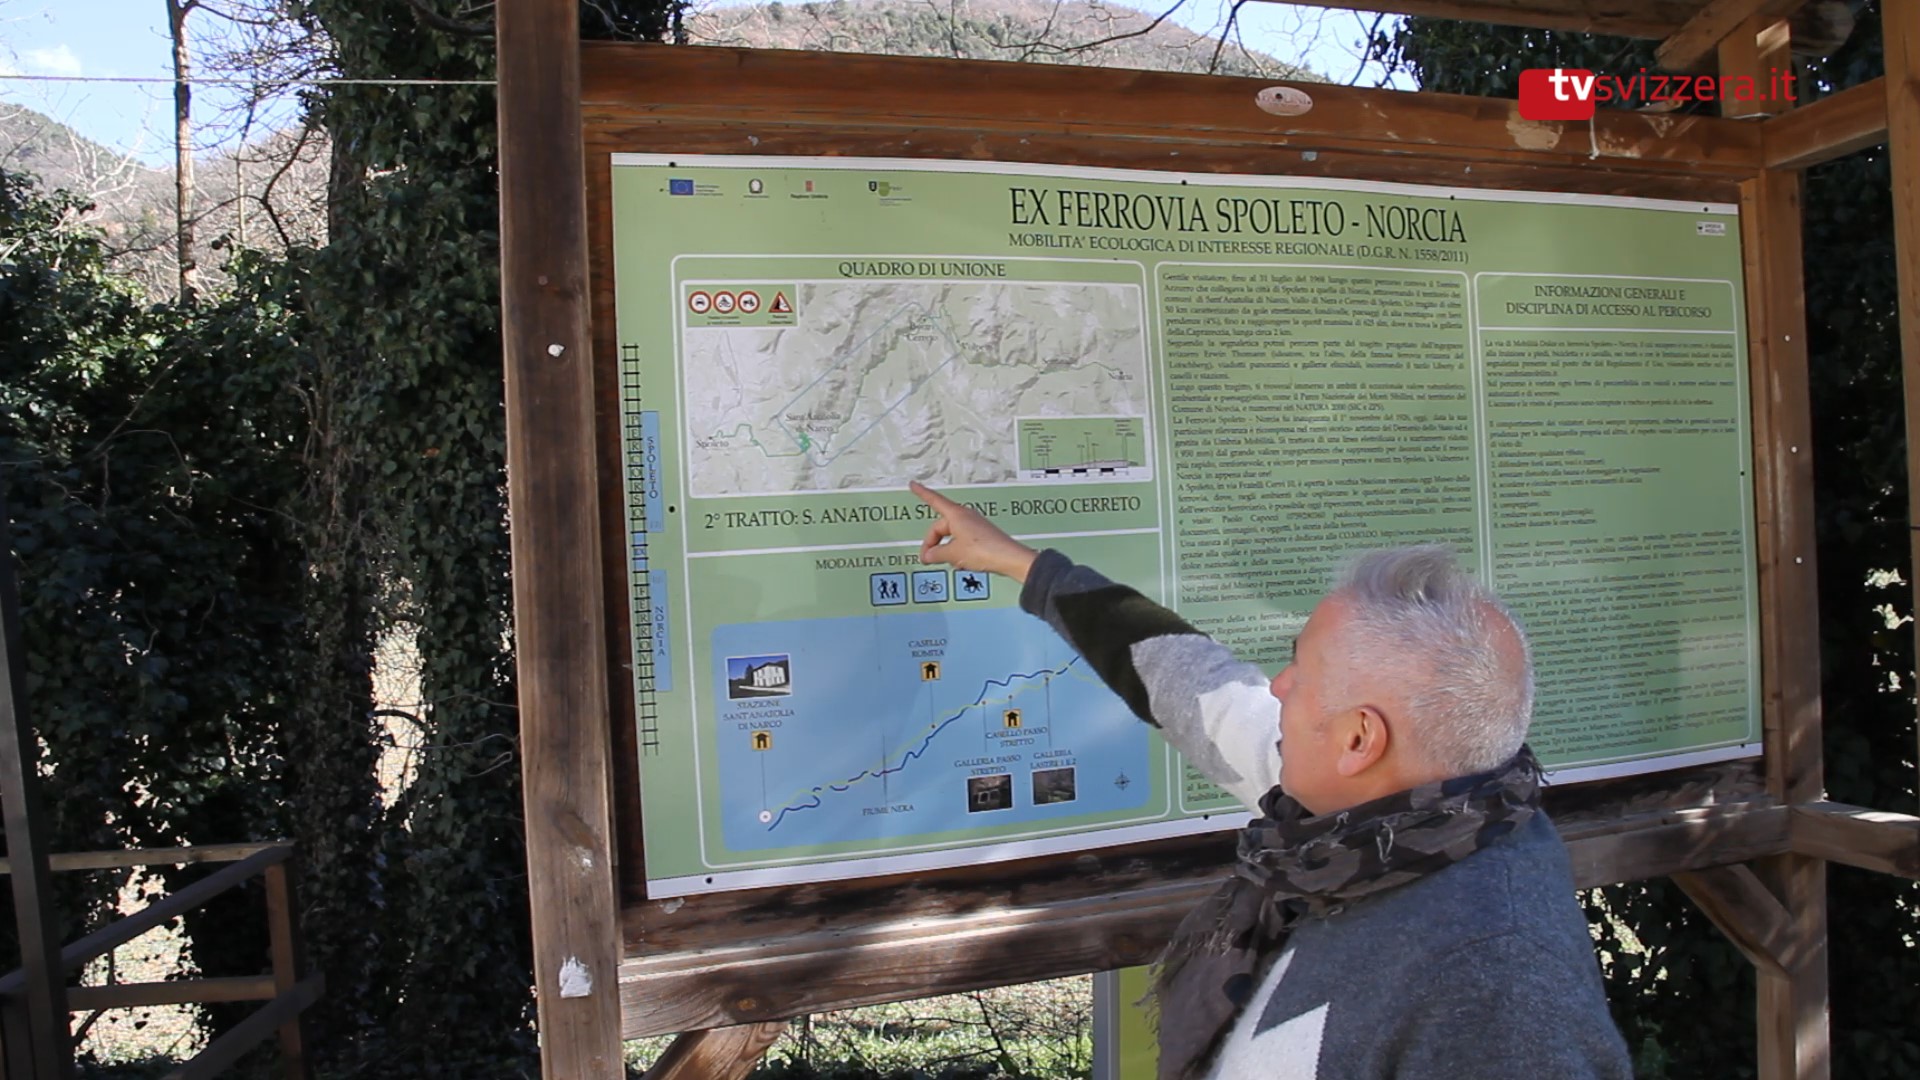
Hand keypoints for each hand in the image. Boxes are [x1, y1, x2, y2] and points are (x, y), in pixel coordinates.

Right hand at [909, 481, 1038, 582]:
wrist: (1009, 558)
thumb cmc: (984, 550)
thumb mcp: (952, 554)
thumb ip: (935, 554)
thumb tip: (928, 555)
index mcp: (956, 514)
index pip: (934, 500)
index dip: (922, 493)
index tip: (913, 485)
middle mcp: (966, 517)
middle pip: (941, 527)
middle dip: (933, 543)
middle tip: (928, 558)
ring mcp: (975, 526)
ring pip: (952, 537)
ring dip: (946, 550)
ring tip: (949, 562)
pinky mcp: (982, 537)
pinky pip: (962, 542)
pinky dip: (957, 552)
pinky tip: (962, 564)